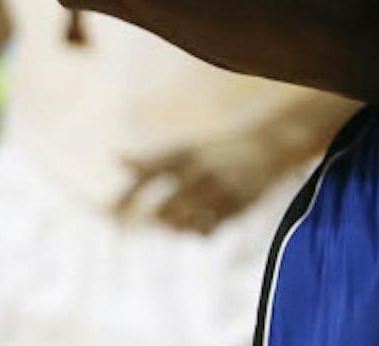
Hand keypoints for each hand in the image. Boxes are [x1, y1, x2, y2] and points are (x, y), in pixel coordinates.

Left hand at [114, 133, 287, 234]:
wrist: (270, 147)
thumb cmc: (217, 151)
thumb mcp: (186, 150)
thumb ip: (152, 160)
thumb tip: (115, 159)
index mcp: (187, 154)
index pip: (147, 176)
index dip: (126, 197)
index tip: (109, 214)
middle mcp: (202, 172)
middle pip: (163, 211)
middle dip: (152, 221)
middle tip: (146, 224)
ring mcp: (221, 190)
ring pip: (184, 224)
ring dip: (175, 226)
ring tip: (177, 220)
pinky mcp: (237, 206)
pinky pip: (206, 230)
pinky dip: (198, 229)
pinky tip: (200, 220)